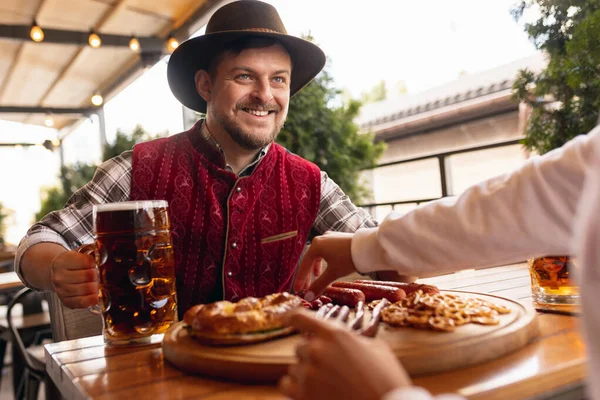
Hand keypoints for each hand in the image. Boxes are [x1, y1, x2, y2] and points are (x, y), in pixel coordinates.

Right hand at [51, 249, 98, 308]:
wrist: (58, 274)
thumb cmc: (74, 263)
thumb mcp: (79, 252)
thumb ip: (91, 249)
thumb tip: (103, 248)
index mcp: (62, 260)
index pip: (86, 261)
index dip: (94, 263)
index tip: (94, 263)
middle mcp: (58, 276)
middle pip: (86, 276)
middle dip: (96, 275)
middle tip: (97, 274)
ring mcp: (60, 289)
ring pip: (84, 289)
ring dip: (95, 287)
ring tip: (96, 283)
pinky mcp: (65, 301)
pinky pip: (81, 302)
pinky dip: (91, 299)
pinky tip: (95, 296)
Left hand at [279, 309, 410, 399]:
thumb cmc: (387, 378)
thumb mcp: (377, 348)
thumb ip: (355, 339)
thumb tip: (349, 339)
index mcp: (335, 333)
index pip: (301, 317)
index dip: (290, 316)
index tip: (283, 318)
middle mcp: (317, 349)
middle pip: (300, 348)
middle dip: (312, 356)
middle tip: (332, 370)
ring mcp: (308, 373)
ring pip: (294, 367)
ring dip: (306, 374)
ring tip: (329, 384)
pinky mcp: (303, 394)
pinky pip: (286, 384)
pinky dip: (296, 388)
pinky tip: (312, 391)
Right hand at [294, 232, 356, 298]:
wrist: (367, 247)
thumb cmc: (348, 259)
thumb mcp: (332, 274)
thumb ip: (319, 285)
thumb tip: (308, 297)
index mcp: (316, 245)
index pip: (304, 265)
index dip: (301, 279)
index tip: (298, 290)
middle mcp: (320, 239)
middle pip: (310, 259)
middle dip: (308, 274)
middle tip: (306, 287)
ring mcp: (329, 237)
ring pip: (318, 254)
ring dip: (316, 267)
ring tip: (317, 276)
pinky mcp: (337, 238)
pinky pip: (325, 251)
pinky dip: (324, 261)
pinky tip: (328, 266)